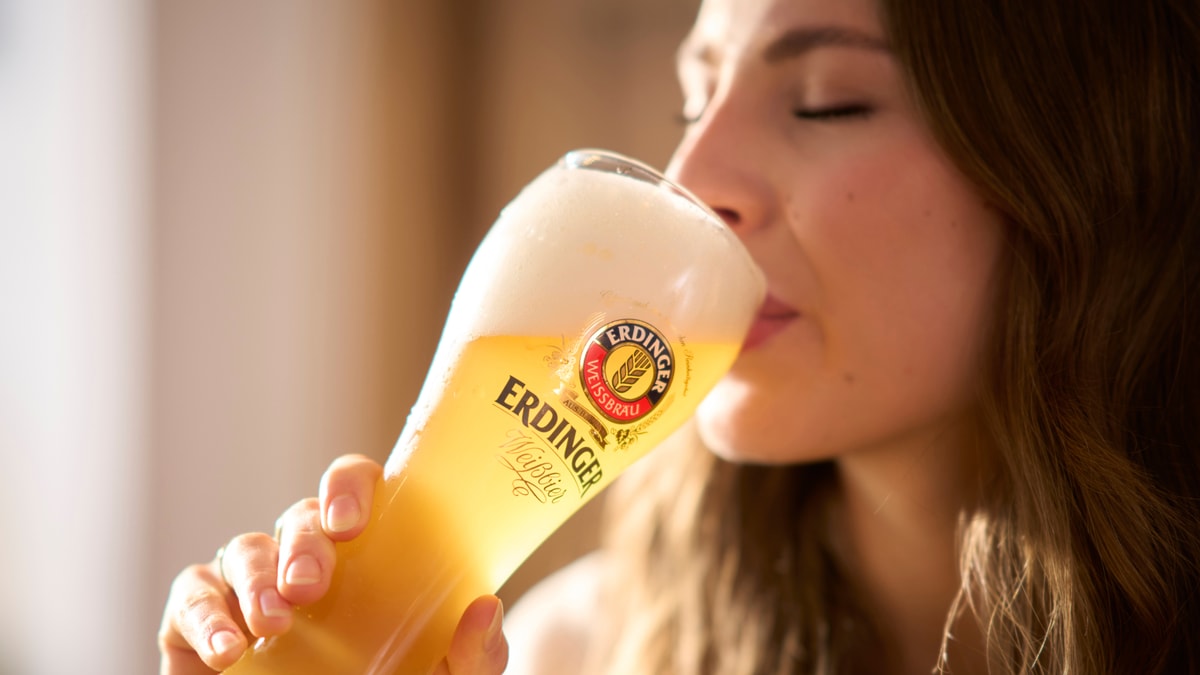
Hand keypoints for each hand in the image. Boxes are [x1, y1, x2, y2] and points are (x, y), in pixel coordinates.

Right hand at [158, 454, 509, 673]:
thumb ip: (472, 657)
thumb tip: (486, 608)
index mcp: (368, 558)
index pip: (357, 489)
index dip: (349, 487)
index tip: (350, 523)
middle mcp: (308, 563)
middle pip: (299, 518)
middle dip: (302, 542)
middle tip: (311, 586)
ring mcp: (252, 589)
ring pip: (245, 548)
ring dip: (256, 577)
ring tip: (272, 621)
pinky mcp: (199, 622)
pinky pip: (192, 593)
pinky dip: (203, 613)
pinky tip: (227, 647)